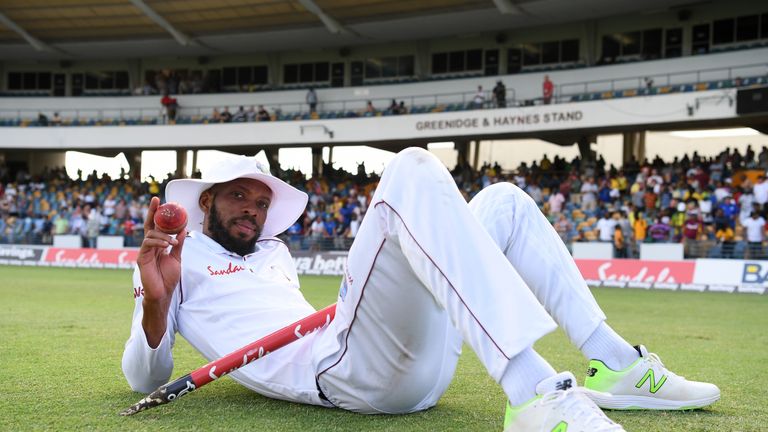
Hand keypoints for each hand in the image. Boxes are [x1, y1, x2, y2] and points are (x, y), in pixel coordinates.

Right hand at [137, 196, 186, 346]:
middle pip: (149, 225)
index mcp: (158, 245)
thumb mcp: (176, 257)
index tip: (162, 201)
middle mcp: (150, 246)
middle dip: (152, 212)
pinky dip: (158, 242)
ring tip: (173, 242)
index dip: (158, 214)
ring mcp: (144, 251)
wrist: (163, 293)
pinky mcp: (141, 258)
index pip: (157, 226)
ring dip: (163, 235)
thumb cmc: (168, 277)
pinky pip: (148, 244)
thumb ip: (178, 244)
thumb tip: (183, 229)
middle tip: (156, 200)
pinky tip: (167, 245)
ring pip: (150, 234)